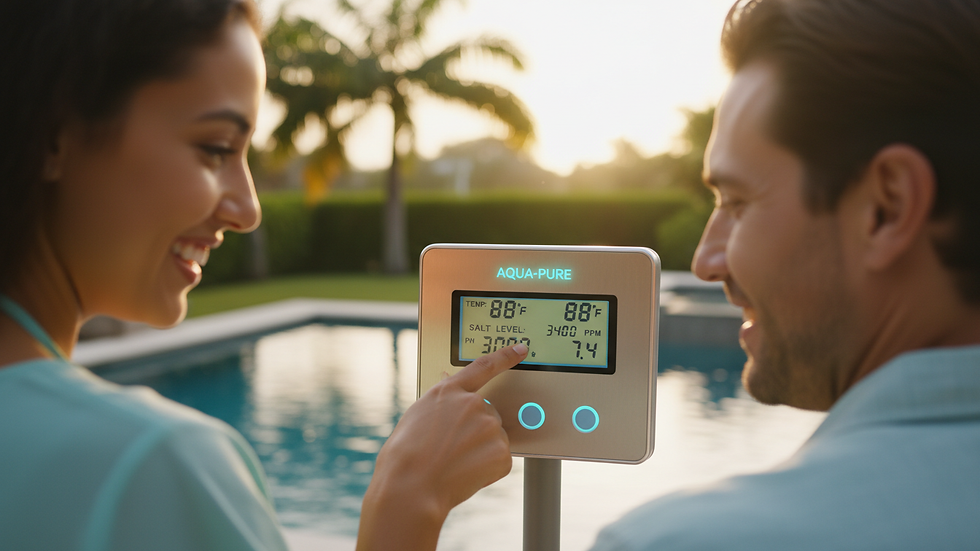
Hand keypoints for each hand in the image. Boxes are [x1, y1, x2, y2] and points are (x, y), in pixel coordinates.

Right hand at [356, 343, 528, 550]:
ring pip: (493, 437)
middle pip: (486, 413)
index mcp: (449, 391)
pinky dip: (487, 468)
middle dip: (475, 430)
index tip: (521, 349)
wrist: (411, 486)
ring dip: (480, 450)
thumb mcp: (417, 415)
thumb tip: (448, 380)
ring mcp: (490, 427)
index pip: (484, 366)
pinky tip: (465, 473)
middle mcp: (473, 404)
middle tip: (451, 450)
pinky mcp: (501, 452)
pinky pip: (499, 459)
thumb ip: (440, 398)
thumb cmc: (405, 456)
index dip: (505, 356)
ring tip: (454, 463)